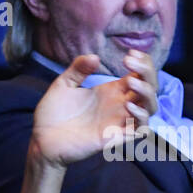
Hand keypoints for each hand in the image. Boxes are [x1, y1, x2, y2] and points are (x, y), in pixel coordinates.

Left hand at [30, 50, 153, 168]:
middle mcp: (119, 106)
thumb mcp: (64, 84)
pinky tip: (127, 106)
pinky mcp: (114, 137)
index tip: (130, 54)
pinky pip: (140, 129)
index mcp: (111, 92)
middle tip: (130, 62)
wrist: (41, 138)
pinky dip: (140, 116)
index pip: (140, 76)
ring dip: (147, 93)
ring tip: (131, 82)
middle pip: (150, 88)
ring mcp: (118, 121)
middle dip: (147, 72)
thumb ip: (78, 69)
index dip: (143, 63)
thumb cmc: (53, 113)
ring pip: (150, 108)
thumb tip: (95, 57)